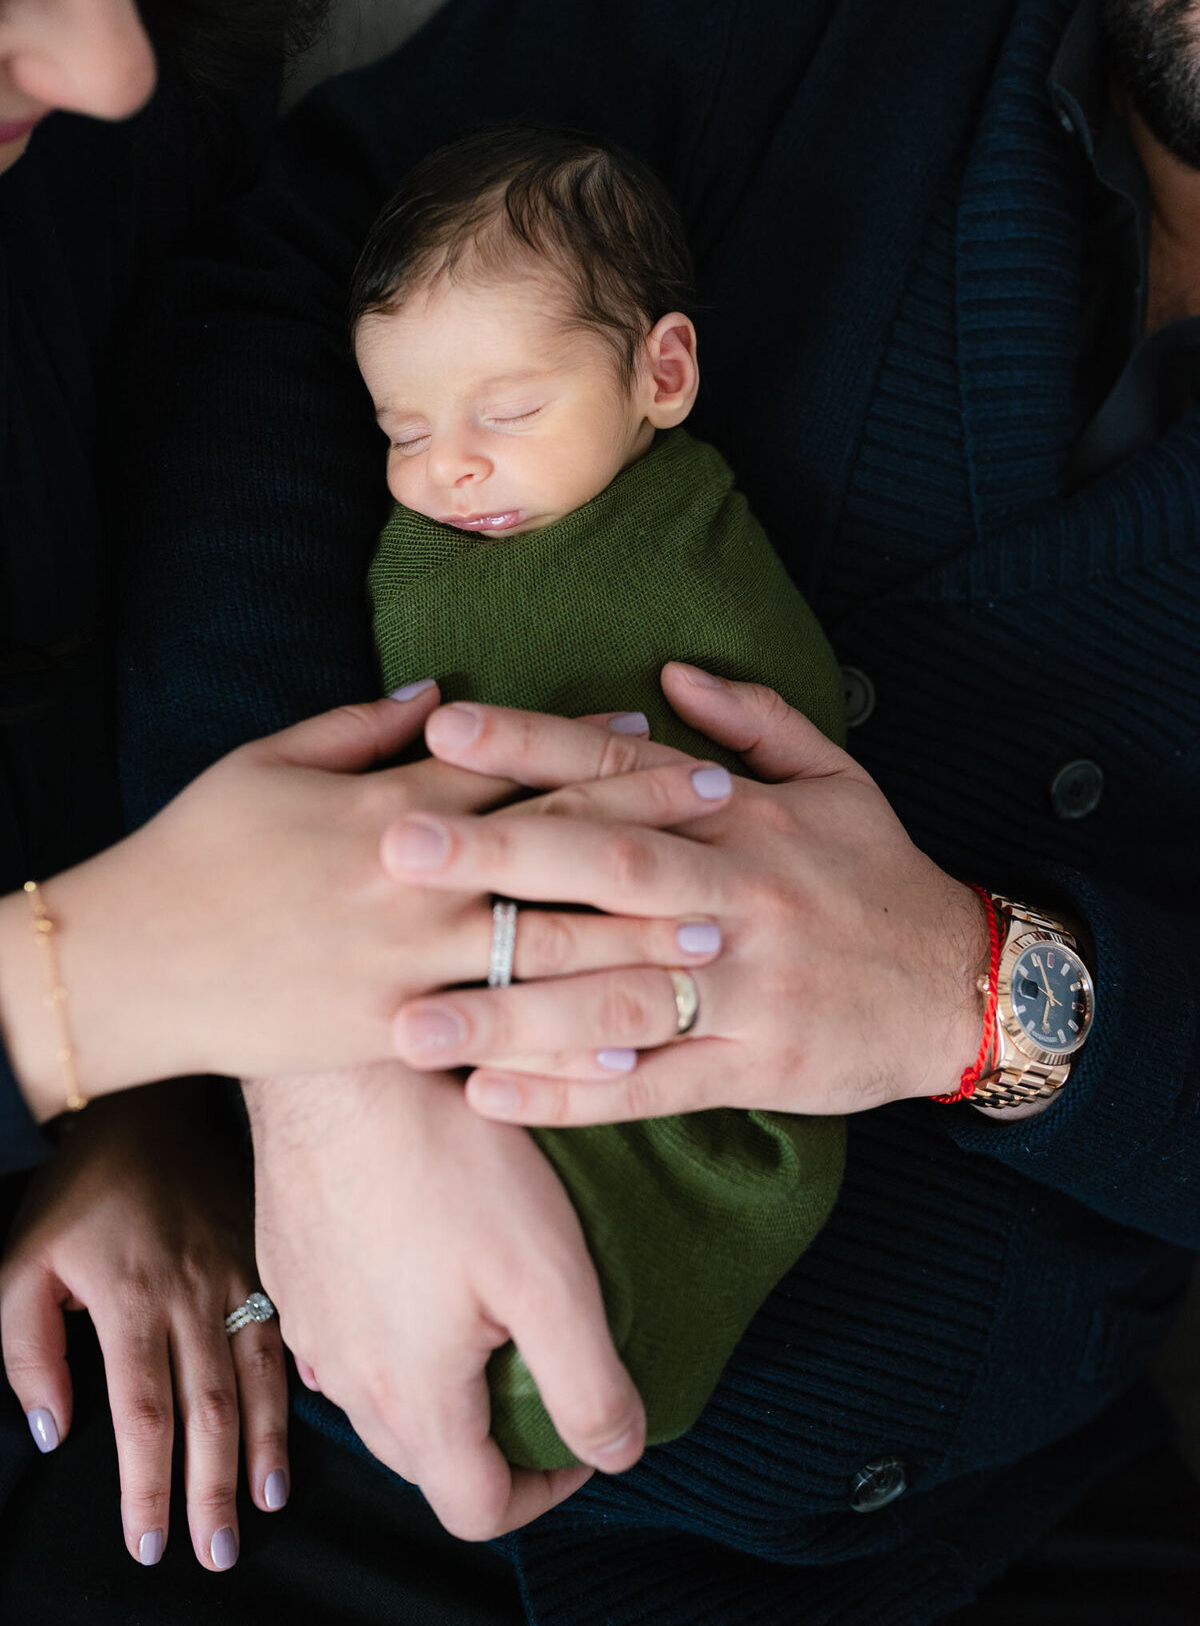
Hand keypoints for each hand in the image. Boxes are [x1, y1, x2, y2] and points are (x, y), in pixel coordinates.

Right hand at [0, 687, 728, 1120]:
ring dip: (637, 937)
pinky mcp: (386, 1033)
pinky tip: (631, 1043)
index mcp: (385, 802)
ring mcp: (404, 961)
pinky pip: (496, 1034)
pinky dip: (564, 1039)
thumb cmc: (199, 848)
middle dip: (646, 832)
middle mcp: (411, 880)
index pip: (512, 767)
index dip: (595, 753)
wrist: (130, 961)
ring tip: (717, 934)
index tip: (667, 741)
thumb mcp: (268, 761)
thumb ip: (362, 724)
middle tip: (733, 822)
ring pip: (543, 947)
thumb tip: (442, 691)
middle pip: (552, 849)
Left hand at [0, 1083, 285, 1570]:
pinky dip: (297, 1380)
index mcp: (132, 1301)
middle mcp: (194, 1294)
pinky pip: (288, 1327)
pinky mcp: (267, 1257)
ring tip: (268, 1501)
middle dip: (214, 1489)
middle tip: (218, 1554)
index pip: (145, 1414)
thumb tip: (57, 1431)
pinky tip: (307, 1415)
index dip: (149, 1485)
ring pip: (259, 1374)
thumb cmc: (80, 1194)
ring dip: (266, 1444)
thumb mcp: (22, 1264)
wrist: (151, 1109)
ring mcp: (239, 1273)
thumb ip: (27, 1352)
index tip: (149, 1543)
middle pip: (210, 1409)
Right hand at [246, 1064, 644, 1540]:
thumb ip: (587, 1383)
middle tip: (542, 1375)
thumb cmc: (449, 1156)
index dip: (544, 1495)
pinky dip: (389, 1326)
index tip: (580, 1440)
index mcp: (411, 1400)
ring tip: (487, 1315)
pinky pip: (342, 1328)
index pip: (476, 1510)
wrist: (344, 1065)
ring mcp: (307, 1318)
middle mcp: (342, 1377)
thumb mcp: (549, 1275)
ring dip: (437, 1382)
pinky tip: (421, 1262)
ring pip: (377, 1393)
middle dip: (491, 1440)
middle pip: (425, 1459)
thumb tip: (614, 1452)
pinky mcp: (291, 1262)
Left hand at [385, 664, 989, 1121]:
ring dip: (508, 1007)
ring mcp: (746, 985)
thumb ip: (753, 721)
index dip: (536, 747)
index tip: (445, 731)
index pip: (625, 770)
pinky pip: (653, 1085)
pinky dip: (571, 1095)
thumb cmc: (879, 875)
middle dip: (500, 855)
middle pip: (608, 868)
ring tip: (407, 1020)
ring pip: (615, 992)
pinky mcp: (756, 1066)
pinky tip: (489, 1099)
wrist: (967, 985)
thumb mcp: (837, 777)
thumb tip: (671, 670)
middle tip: (395, 847)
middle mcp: (738, 893)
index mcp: (743, 818)